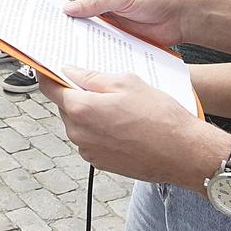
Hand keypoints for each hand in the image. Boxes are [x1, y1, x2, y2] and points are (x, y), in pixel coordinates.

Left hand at [40, 67, 224, 185]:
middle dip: (78, 94)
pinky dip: (101, 130)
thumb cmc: (159, 116)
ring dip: (91, 113)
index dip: (48, 74)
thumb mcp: (126, 82)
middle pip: (66, 106)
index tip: (47, 67)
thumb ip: (92, 77)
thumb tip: (71, 72)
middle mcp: (78, 133)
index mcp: (81, 109)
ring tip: (121, 107)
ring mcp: (88, 151)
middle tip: (102, 86)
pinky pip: (92, 139)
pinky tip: (125, 124)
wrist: (183, 153)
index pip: (50, 88)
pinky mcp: (100, 163)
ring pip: (79, 123)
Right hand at [43, 0, 188, 49]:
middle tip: (31, 23)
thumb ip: (96, 2)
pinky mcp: (110, 39)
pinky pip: (91, 44)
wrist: (177, 19)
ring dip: (64, 35)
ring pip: (76, 29)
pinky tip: (72, 56)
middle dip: (48, 15)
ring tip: (46, 43)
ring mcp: (102, 23)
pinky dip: (81, 49)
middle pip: (65, 10)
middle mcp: (95, 6)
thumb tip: (68, 8)